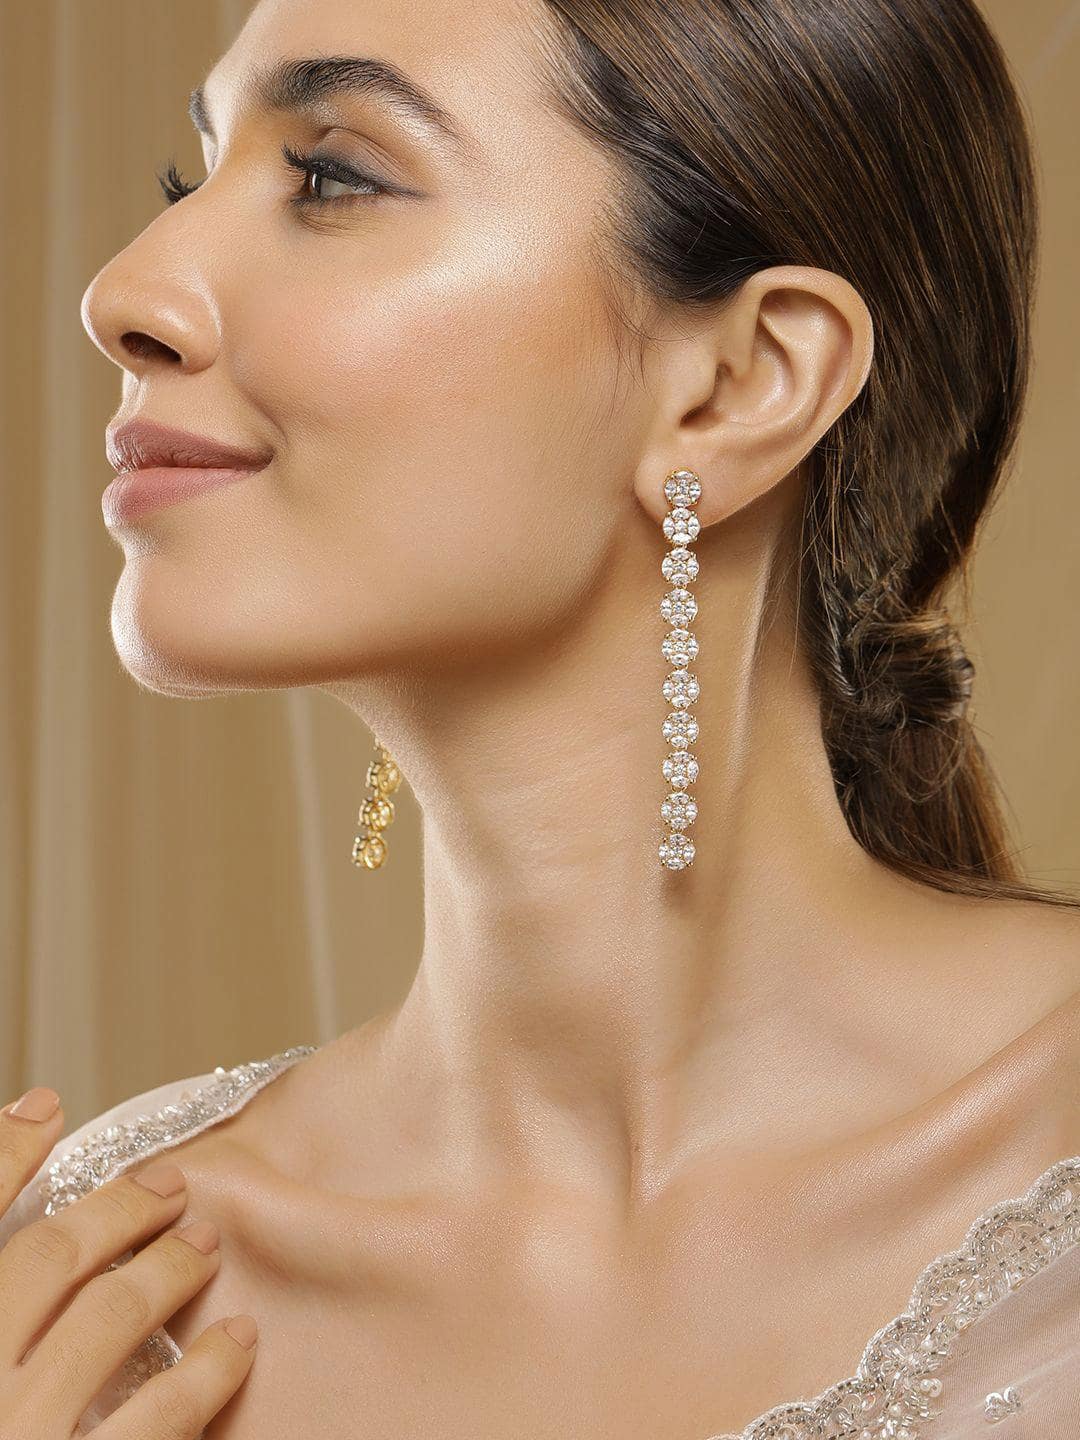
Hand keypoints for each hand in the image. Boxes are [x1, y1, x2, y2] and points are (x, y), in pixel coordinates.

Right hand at [0, 1085, 258, 1437]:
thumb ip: (7, 1294)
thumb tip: (58, 1246)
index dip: (3, 1153)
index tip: (46, 1108)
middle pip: (49, 1258)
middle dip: (114, 1209)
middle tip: (169, 1185)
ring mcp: (26, 1437)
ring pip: (112, 1317)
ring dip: (169, 1267)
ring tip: (205, 1244)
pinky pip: (164, 1413)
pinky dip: (210, 1366)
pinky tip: (240, 1340)